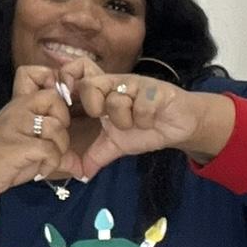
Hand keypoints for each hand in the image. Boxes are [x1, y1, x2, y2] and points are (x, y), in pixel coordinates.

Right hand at [0, 65, 76, 209]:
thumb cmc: (2, 157)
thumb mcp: (27, 141)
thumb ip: (52, 142)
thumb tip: (80, 164)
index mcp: (20, 103)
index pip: (46, 79)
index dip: (60, 97)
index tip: (58, 118)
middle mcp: (18, 108)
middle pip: (56, 101)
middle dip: (63, 125)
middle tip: (51, 143)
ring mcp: (16, 125)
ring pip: (56, 128)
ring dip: (58, 150)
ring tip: (44, 160)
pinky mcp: (18, 145)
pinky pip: (50, 151)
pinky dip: (50, 164)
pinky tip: (39, 171)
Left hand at [62, 62, 234, 176]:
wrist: (179, 125)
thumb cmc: (144, 129)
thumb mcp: (115, 144)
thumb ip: (95, 156)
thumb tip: (78, 175)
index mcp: (101, 92)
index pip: (76, 72)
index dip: (67, 81)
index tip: (70, 103)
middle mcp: (115, 84)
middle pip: (89, 85)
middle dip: (95, 108)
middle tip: (107, 120)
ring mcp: (135, 85)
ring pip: (116, 100)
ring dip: (125, 121)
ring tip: (136, 123)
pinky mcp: (155, 90)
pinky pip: (141, 106)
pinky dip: (145, 119)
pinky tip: (152, 119)